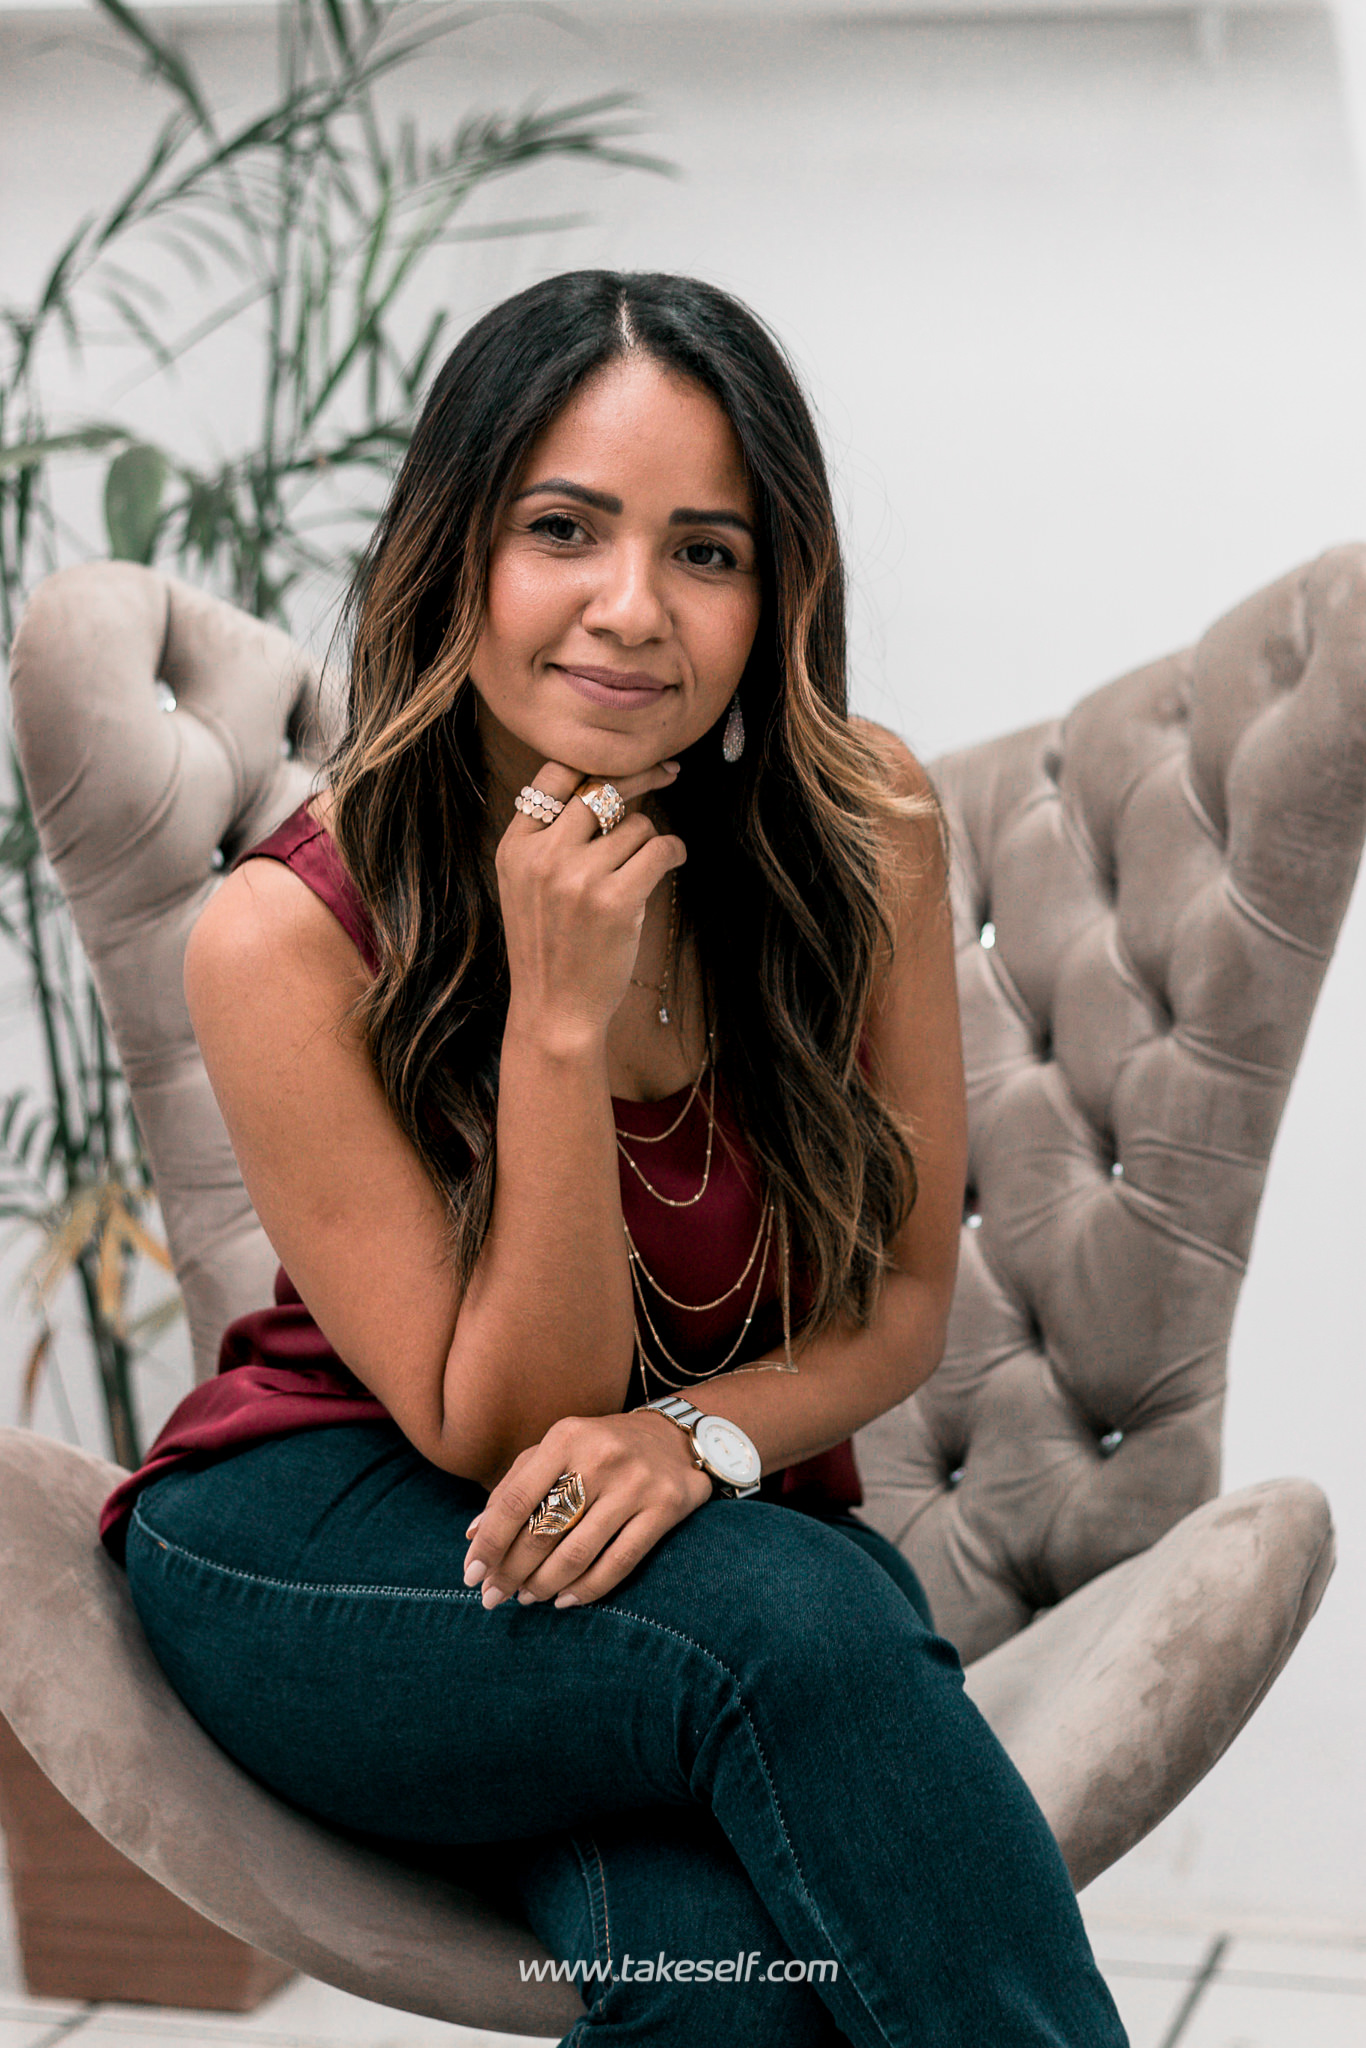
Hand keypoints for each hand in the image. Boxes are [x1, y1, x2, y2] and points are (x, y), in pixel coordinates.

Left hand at [462, 1409, 713, 1609]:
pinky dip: (587, 1589)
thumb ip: (515, 1486)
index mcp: (565, 1437)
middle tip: (494, 1596)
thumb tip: (473, 1533)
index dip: (490, 1543)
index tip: (471, 1576)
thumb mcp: (557, 1450)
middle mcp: (601, 1457)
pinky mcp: (665, 1508)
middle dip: (512, 1572)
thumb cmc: (601, 1448)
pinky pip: (619, 1562)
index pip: (516, 1500)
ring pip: (579, 1553)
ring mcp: (636, 1484)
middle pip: (544, 1531)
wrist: (675, 1438)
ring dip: (544, 1585)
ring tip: (526, 1598)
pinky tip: (565, 1600)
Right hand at [495, 759, 684, 1041]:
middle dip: (641, 776)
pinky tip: (672, 860)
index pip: (556, 775)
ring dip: (649, 839)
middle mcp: (543, 855)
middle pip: (601, 787)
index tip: (626, 761)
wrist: (554, 1010)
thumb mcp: (526, 886)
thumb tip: (609, 788)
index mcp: (516, 846)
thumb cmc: (549, 947)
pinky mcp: (615, 900)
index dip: (596, 763)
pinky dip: (674, 851)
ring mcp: (577, 877)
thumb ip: (550, 838)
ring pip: (636, 823)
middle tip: (667, 773)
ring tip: (641, 869)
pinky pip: (660, 849)